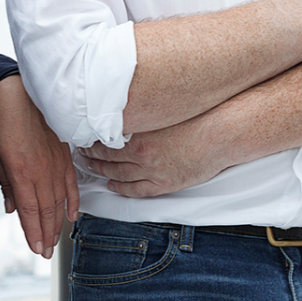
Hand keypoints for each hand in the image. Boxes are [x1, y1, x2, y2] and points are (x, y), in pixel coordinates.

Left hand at [0, 74, 78, 257]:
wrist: (19, 92)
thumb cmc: (3, 119)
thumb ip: (7, 184)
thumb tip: (14, 208)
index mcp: (22, 171)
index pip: (31, 211)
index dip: (35, 233)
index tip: (37, 249)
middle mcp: (43, 169)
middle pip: (48, 210)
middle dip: (47, 234)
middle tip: (45, 251)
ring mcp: (56, 161)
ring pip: (61, 199)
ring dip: (58, 221)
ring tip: (55, 238)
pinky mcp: (63, 153)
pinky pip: (72, 182)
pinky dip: (72, 199)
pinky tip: (72, 213)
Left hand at [79, 114, 225, 197]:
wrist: (221, 133)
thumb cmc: (198, 117)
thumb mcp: (164, 110)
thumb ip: (143, 114)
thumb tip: (125, 111)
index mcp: (140, 134)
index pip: (106, 140)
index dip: (91, 140)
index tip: (82, 137)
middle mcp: (142, 154)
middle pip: (108, 158)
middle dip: (91, 156)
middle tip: (80, 153)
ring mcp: (153, 171)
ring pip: (118, 175)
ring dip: (101, 172)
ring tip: (90, 168)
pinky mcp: (165, 184)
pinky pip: (136, 190)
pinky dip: (121, 189)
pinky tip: (112, 185)